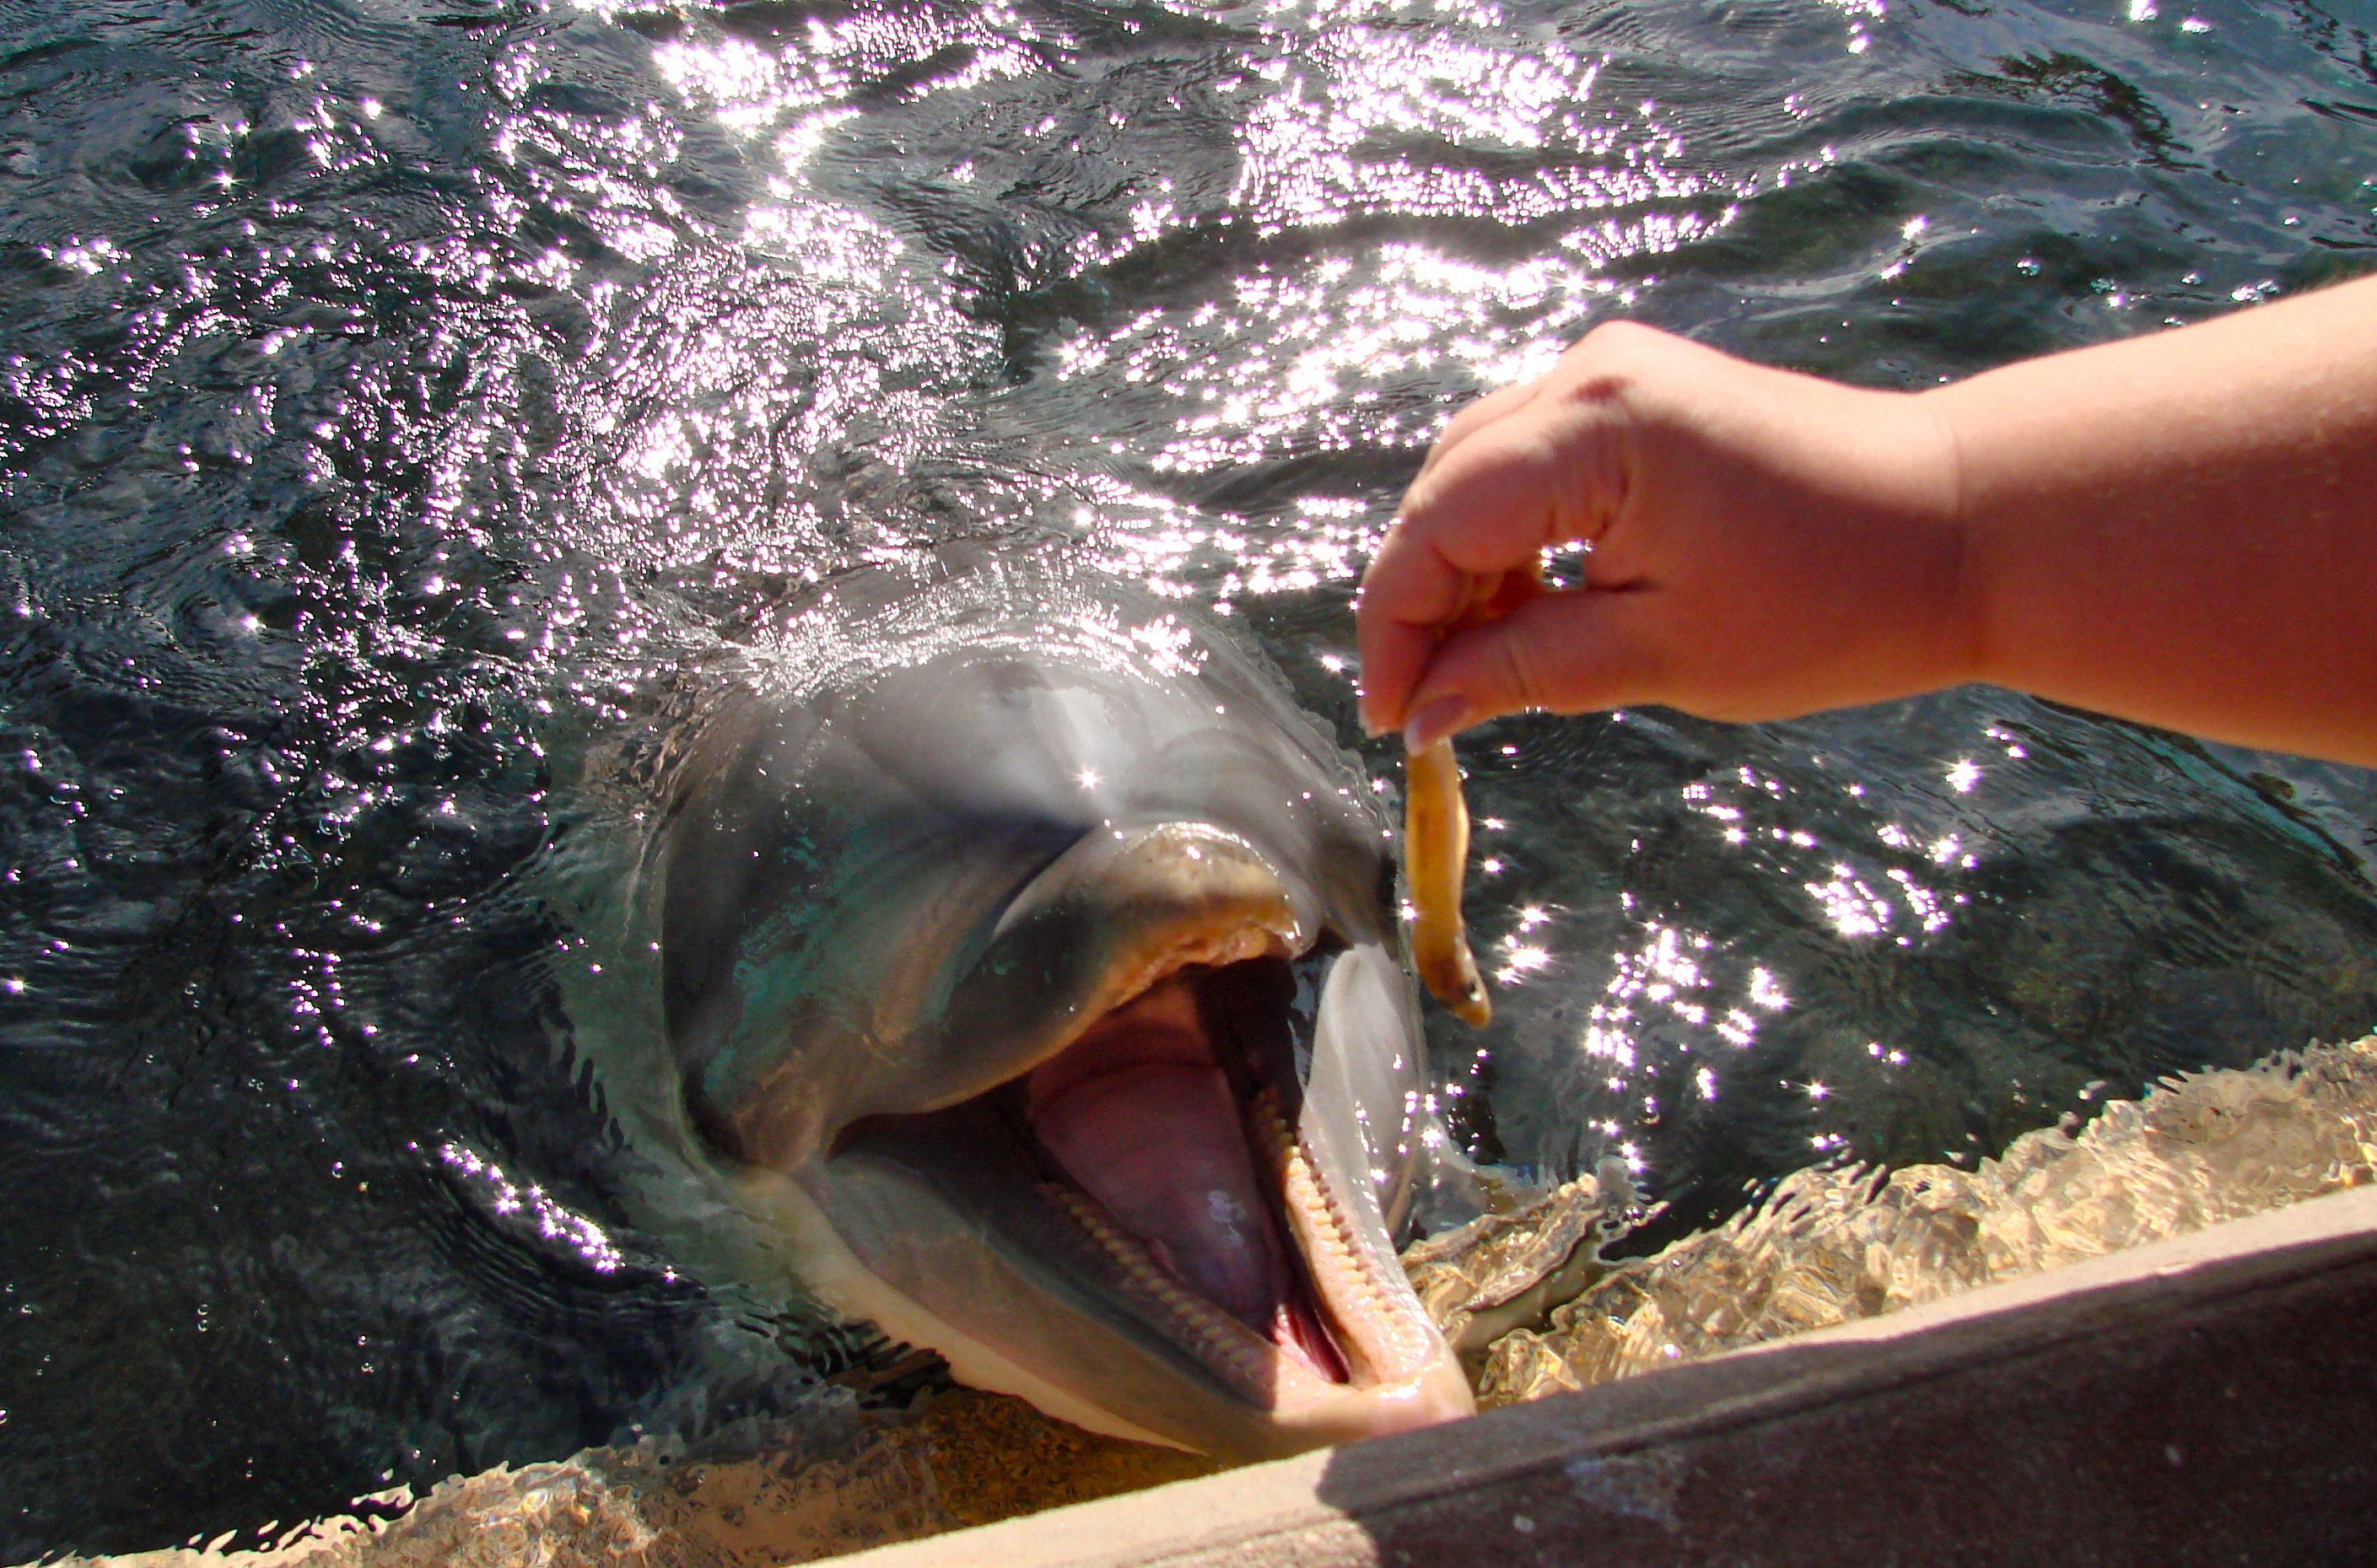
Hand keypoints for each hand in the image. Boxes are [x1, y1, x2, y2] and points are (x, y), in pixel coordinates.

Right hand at [1356, 322, 1971, 748]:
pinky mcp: (1643, 395)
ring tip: (1484, 667)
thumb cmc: (1835, 600)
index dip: (1396, 631)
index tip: (1395, 723)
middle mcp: (1589, 375)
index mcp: (1591, 428)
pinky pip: (1533, 463)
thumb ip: (1523, 670)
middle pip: (1444, 490)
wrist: (1965, 526)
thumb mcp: (1660, 654)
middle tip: (1431, 705)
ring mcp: (1616, 374)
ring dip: (1466, 571)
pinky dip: (1516, 540)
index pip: (1435, 528)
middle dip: (1422, 601)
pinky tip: (1534, 611)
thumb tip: (1423, 710)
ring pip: (1480, 474)